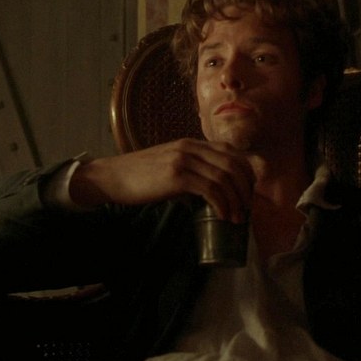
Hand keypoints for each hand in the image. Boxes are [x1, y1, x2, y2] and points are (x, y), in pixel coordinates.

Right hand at [69, 138, 253, 222]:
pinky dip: (221, 205)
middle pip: (233, 164)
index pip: (230, 152)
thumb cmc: (140, 177)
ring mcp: (184, 160)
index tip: (247, 192)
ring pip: (224, 178)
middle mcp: (191, 147)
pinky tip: (222, 216)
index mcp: (191, 143)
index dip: (245, 172)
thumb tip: (208, 194)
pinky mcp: (176, 176)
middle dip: (245, 189)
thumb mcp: (169, 166)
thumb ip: (189, 172)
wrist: (113, 176)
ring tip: (237, 217)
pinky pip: (210, 190)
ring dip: (236, 201)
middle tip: (246, 208)